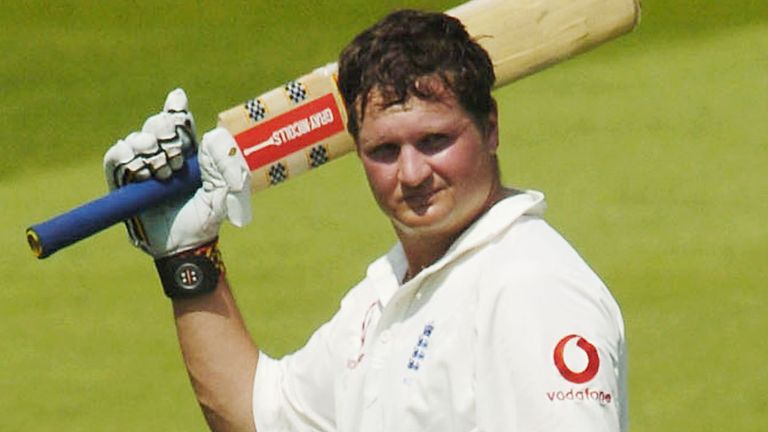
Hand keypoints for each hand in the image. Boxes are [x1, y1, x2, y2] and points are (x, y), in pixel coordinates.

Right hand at [103, 88, 251, 257]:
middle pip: (155, 124)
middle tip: (177, 156)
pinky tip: (140, 171)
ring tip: (163, 173)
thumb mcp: (223, 190)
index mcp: (188, 153)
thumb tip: (211, 135)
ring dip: (148, 149)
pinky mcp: (123, 183)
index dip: (176, 109)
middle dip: (164, 131)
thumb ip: (222, 163)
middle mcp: (163, 156)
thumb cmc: (207, 218)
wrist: (186, 244)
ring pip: (135, 139)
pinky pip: (115, 158)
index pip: (178, 122)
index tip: (178, 101)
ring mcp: (142, 168)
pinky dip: (125, 157)